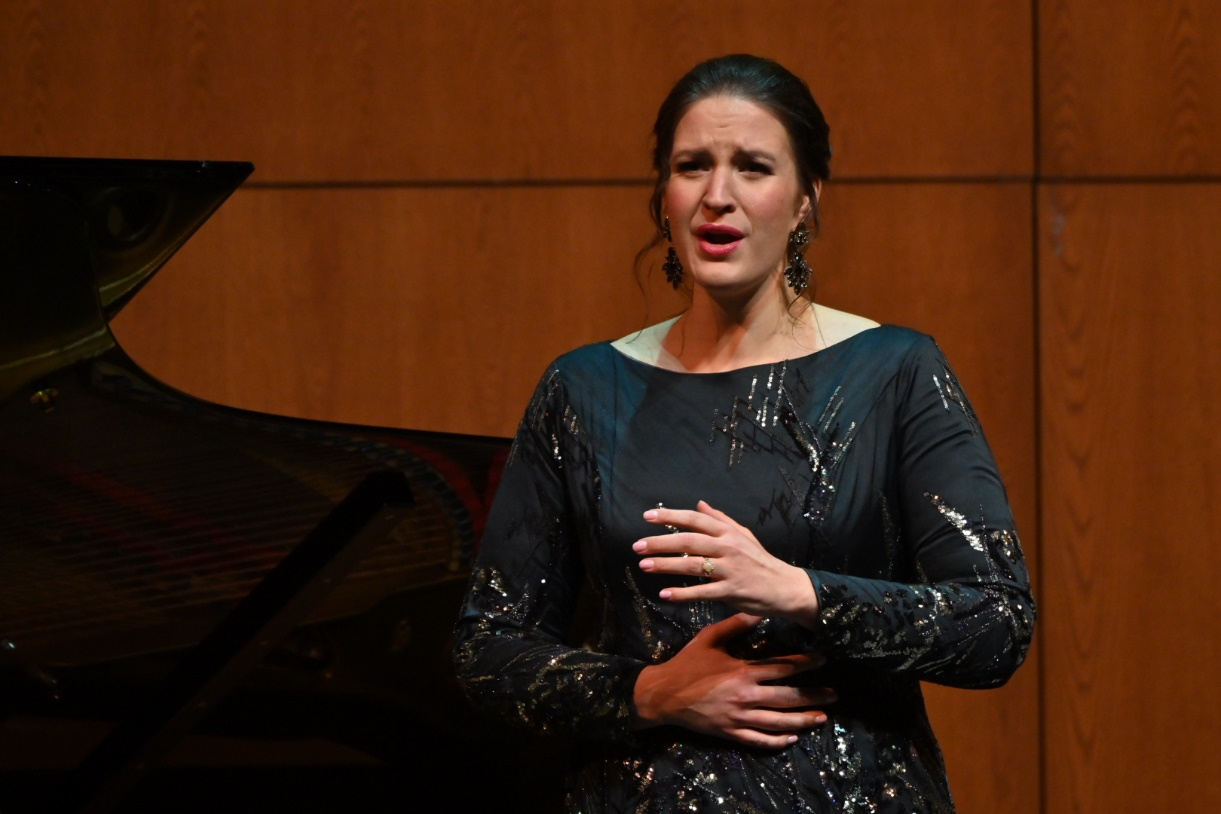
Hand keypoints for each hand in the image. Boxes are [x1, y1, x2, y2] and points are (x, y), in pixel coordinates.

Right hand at [632, 614, 834, 747]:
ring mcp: (739, 718)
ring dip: (803, 720)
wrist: (663, 694)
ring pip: (779, 722)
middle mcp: (746, 696)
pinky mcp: (730, 733)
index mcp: (743, 671)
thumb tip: (758, 612)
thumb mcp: (709, 639)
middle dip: (814, 695)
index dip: (805, 663)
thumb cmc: (687, 663)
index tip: (823, 660)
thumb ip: (735, 626)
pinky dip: (777, 741)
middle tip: (834, 694)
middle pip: (788, 697)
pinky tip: (791, 738)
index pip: (783, 667)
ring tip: (822, 718)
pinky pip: (759, 740)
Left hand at [635, 500, 819, 623]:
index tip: (647, 517)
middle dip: (660, 543)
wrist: (784, 586)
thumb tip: (699, 503)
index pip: (695, 519)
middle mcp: (727, 547)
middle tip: (637, 546)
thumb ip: (720, 519)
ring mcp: (729, 569)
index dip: (670, 517)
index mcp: (728, 532)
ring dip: (665, 565)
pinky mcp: (731, 591)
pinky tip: (665, 594)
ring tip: (644, 566)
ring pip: (692, 565)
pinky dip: (683, 593)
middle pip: (688, 541)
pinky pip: (702, 592)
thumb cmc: (760, 560)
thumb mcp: (743, 535)